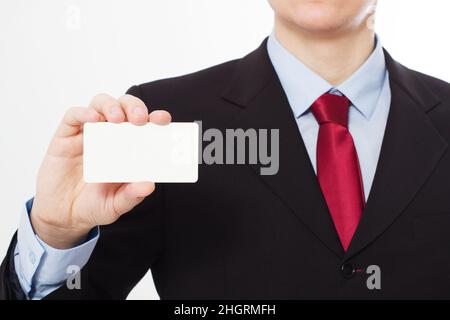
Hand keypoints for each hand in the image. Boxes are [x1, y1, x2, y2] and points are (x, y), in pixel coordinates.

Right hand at [30, 93, 171, 248]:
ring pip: (101, 104)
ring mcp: (89, 134)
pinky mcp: (66, 137)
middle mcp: (111, 136)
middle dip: (134, 107)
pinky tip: (92, 120)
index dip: (155, 118)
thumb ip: (132, 195)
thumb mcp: (116, 205)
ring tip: (117, 119)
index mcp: (129, 148)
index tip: (163, 119)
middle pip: (125, 107)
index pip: (145, 125)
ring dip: (111, 106)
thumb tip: (149, 185)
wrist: (63, 215)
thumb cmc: (93, 205)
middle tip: (139, 119)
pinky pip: (73, 116)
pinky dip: (83, 113)